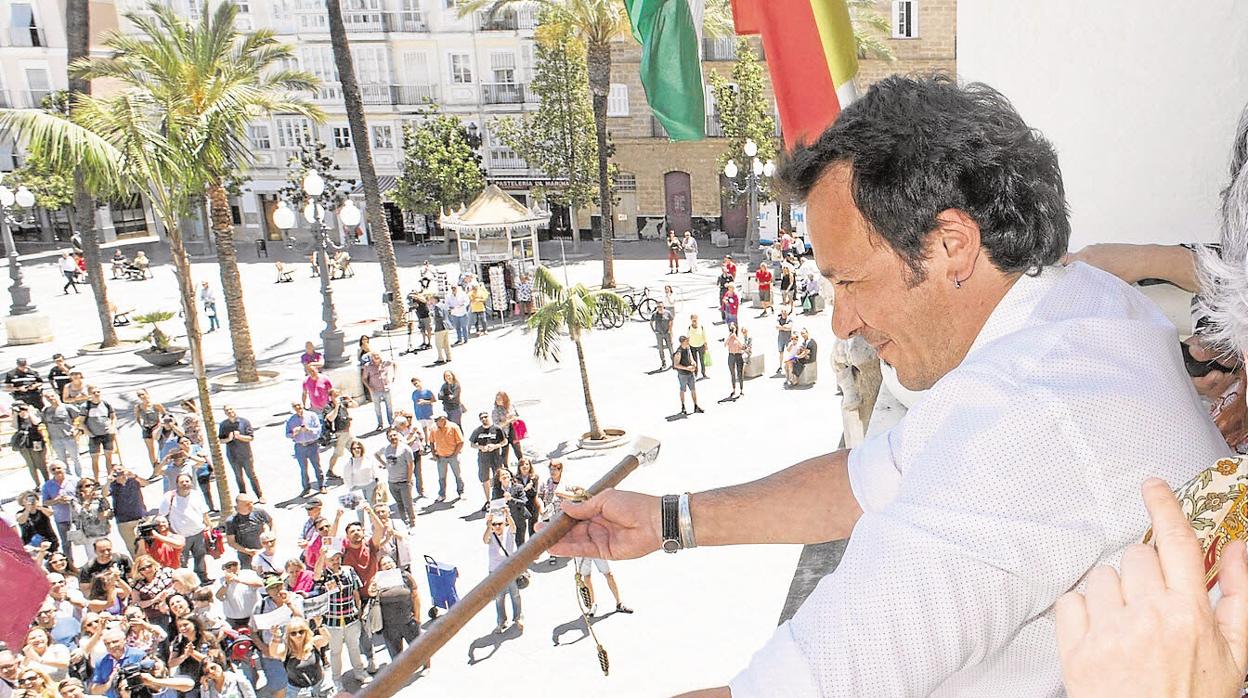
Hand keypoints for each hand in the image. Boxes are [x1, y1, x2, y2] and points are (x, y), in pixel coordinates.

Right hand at [548, 489, 661, 559]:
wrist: (654, 521)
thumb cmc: (635, 504)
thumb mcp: (605, 499)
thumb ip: (583, 507)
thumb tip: (565, 507)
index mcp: (599, 508)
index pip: (575, 514)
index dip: (561, 517)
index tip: (548, 518)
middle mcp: (598, 524)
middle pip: (573, 529)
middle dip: (556, 530)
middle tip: (540, 531)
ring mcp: (601, 538)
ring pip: (575, 541)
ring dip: (559, 541)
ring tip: (543, 541)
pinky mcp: (604, 551)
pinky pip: (583, 551)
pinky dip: (569, 549)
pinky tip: (556, 548)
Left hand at [1056, 478, 1247, 697]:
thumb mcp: (1236, 654)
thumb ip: (1240, 595)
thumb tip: (1237, 547)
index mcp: (1191, 614)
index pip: (1176, 542)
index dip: (1164, 506)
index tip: (1152, 486)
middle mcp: (1149, 616)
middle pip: (1135, 556)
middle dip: (1143, 574)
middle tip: (1150, 607)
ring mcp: (1110, 632)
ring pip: (1102, 577)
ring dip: (1113, 595)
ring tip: (1128, 630)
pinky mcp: (1077, 648)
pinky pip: (1071, 601)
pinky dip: (1082, 614)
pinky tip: (1101, 637)